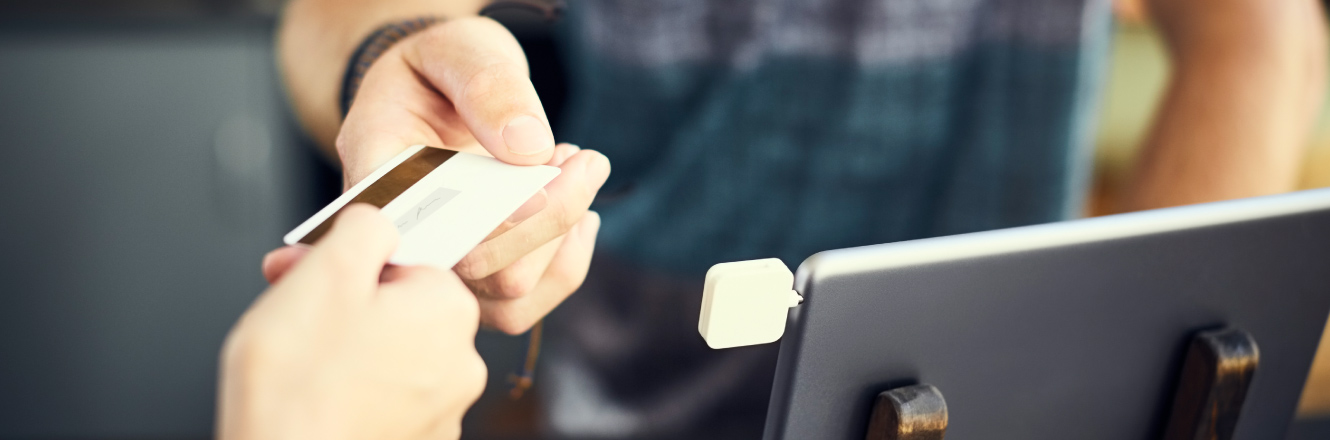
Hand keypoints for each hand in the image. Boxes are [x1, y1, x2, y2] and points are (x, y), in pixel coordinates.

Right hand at [218, 204, 485, 439]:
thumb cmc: (300, 384)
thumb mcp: (327, 271)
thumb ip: (365, 228)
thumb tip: (378, 222)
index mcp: (449, 310)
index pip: (407, 258)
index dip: (348, 260)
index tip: (309, 266)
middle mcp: (460, 362)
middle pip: (396, 305)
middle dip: (339, 297)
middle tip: (291, 303)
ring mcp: (440, 409)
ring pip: (388, 351)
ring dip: (343, 341)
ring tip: (298, 354)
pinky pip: (383, 395)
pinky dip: (350, 387)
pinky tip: (314, 390)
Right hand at [335, 16, 609, 333]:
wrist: (439, 91)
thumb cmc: (441, 68)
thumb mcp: (459, 50)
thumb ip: (487, 87)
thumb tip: (529, 148)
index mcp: (377, 174)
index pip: (422, 224)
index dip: (486, 219)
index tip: (544, 176)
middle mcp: (399, 237)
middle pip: (477, 268)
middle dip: (546, 218)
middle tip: (579, 158)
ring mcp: (438, 268)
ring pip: (507, 298)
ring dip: (560, 239)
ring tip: (578, 171)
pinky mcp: (474, 283)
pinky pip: (524, 306)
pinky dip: (566, 262)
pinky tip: (581, 212)